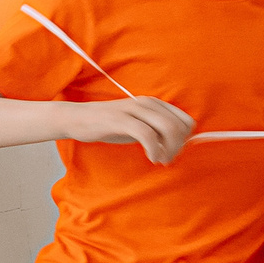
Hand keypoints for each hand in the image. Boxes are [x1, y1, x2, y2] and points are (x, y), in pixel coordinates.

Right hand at [69, 97, 195, 164]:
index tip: (173, 150)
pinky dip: (154, 150)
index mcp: (154, 103)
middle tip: (166, 159)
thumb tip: (178, 145)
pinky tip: (151, 158)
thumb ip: (157, 130)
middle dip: (178, 147)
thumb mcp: (137, 124)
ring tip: (160, 159)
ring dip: (169, 150)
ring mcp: (134, 110)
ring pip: (168, 129)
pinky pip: (148, 135)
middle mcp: (147, 103)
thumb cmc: (108, 124)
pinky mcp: (121, 120)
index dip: (185, 138)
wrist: (77, 118)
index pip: (186, 120)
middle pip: (179, 126)